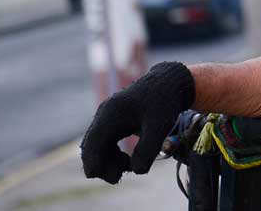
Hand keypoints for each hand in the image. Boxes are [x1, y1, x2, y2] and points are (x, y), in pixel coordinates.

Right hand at [80, 61, 194, 183]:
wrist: (169, 81)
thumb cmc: (165, 102)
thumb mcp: (160, 126)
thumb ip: (148, 149)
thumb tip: (136, 170)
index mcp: (111, 113)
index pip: (93, 144)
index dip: (97, 165)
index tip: (115, 178)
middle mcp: (104, 114)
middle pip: (91, 147)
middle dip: (103, 165)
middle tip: (122, 176)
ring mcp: (106, 116)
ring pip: (97, 146)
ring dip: (108, 160)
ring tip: (129, 166)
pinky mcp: (113, 120)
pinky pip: (105, 142)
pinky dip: (112, 154)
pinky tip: (128, 160)